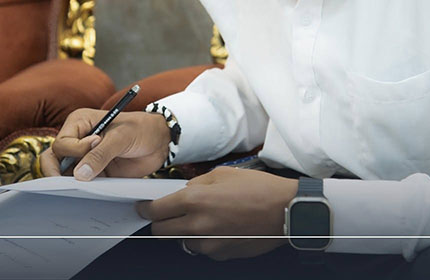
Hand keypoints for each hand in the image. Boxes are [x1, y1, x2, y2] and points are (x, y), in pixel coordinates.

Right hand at [39, 108, 170, 179]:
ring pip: (63, 174)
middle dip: (57, 172)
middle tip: (67, 184)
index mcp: (79, 123)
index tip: (95, 144)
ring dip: (69, 183)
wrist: (160, 141)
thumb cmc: (141, 129)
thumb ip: (101, 154)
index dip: (75, 149)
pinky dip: (81, 190)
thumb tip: (79, 175)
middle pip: (53, 159)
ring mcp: (84, 158)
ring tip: (85, 187)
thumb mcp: (121, 137)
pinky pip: (80, 184)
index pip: (62, 143)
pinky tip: (91, 192)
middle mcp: (77, 140)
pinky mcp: (94, 172)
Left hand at [135, 167, 297, 260]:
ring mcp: (208, 244)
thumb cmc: (259, 189)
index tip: (143, 207)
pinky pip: (201, 248)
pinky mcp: (220, 254)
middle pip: (160, 231)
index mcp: (195, 199)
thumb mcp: (223, 173)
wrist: (286, 212)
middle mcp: (197, 224)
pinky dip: (203, 240)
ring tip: (203, 218)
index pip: (155, 210)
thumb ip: (197, 183)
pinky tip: (220, 227)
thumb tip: (183, 192)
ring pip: (180, 241)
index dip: (145, 208)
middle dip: (160, 221)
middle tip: (168, 213)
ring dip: (184, 231)